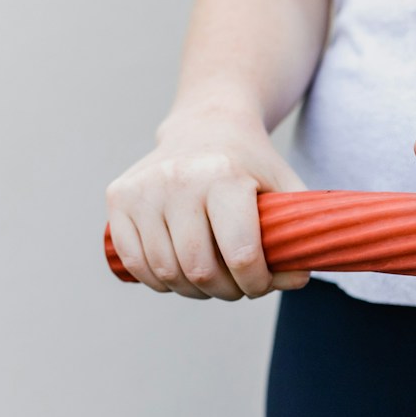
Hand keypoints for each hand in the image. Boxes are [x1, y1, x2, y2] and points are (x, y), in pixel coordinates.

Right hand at [104, 104, 309, 299]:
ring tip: (212, 279)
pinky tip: (180, 272)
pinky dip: (159, 280)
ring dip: (193, 290)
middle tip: (238, 285)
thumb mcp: (284, 189)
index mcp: (224, 175)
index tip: (262, 283)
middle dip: (226, 291)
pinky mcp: (118, 196)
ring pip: (166, 272)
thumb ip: (297, 235)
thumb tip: (297, 280)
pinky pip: (134, 261)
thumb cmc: (251, 165)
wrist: (206, 125)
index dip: (256, 283)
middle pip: (200, 270)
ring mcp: (143, 187)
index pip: (240, 254)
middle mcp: (178, 178)